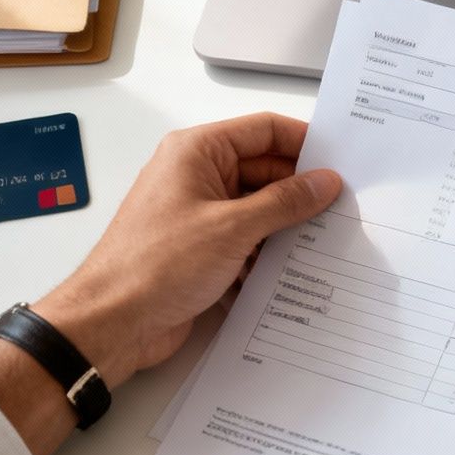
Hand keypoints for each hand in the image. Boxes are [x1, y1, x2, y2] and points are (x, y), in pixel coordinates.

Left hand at [30, 113, 340, 388]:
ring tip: (327, 241)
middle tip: (343, 208)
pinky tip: (295, 270)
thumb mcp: (232, 228)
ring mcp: (199, 214)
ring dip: (286, 226)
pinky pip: (246, 240)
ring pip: (258, 209)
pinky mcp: (201, 250)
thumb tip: (324, 182)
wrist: (112, 323)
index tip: (341, 161)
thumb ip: (284, 202)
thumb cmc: (155, 265)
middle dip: (300, 191)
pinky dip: (268, 253)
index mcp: (197, 152)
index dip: (304, 143)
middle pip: (264, 170)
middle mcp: (196, 176)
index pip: (263, 130)